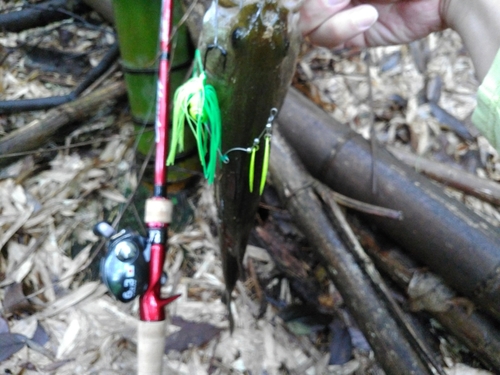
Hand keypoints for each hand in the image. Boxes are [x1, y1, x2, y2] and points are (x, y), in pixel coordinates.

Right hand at [299, 0, 450, 48]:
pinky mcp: (357, 37)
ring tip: (368, 13)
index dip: (308, 1)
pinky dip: (343, 33)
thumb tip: (316, 2)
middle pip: (302, 14)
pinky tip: (369, 19)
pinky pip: (333, 43)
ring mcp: (344, 16)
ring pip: (312, 31)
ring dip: (335, 24)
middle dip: (317, 8)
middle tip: (342, 0)